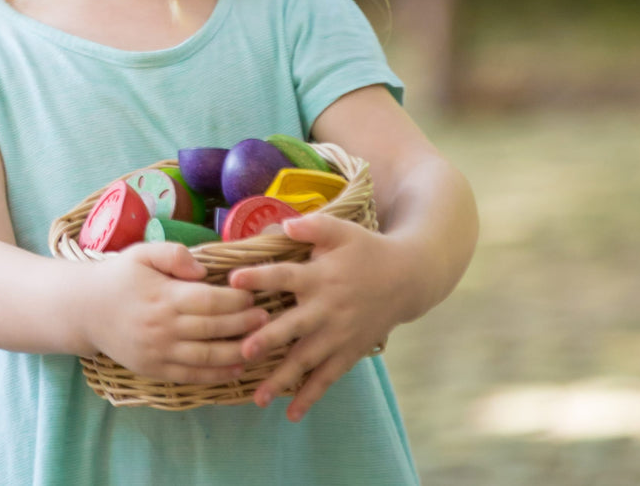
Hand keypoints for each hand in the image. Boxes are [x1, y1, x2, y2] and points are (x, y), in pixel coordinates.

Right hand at [81, 242, 270, 384]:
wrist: (84, 309)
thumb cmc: (118, 277)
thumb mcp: (141, 253)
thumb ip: (173, 254)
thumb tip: (203, 269)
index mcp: (162, 295)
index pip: (209, 300)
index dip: (235, 300)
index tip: (254, 295)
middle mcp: (163, 326)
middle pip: (213, 328)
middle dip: (244, 324)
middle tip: (267, 318)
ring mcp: (159, 351)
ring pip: (207, 356)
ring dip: (238, 352)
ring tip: (260, 343)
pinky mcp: (154, 369)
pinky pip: (192, 376)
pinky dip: (217, 375)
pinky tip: (236, 368)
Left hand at [228, 215, 409, 420]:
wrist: (407, 279)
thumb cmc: (366, 250)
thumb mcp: (342, 230)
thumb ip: (313, 226)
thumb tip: (284, 224)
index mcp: (320, 277)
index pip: (285, 276)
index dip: (260, 278)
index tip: (233, 281)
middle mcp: (327, 309)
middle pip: (293, 327)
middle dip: (268, 340)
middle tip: (243, 351)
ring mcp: (338, 335)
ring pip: (307, 360)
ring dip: (282, 379)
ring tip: (257, 398)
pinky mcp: (349, 352)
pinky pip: (328, 377)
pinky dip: (311, 396)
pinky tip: (292, 414)